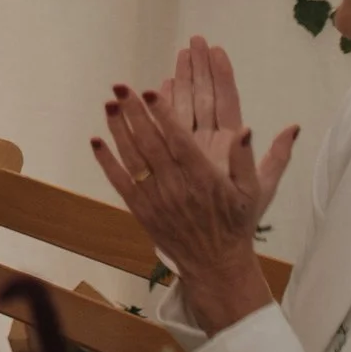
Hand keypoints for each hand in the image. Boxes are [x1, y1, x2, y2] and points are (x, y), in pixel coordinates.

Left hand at [91, 58, 295, 335]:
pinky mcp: (141, 209)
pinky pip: (120, 182)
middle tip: (122, 87)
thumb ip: (251, 159)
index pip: (180, 140)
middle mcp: (177, 186)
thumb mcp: (254, 192)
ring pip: (133, 159)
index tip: (150, 90)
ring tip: (110, 104)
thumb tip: (248, 128)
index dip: (164, 114)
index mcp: (204, 178)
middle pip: (151, 144)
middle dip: (135, 113)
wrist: (216, 265)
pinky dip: (107, 161)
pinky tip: (96, 140)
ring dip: (119, 130)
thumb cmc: (236, 224)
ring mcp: (156, 198)